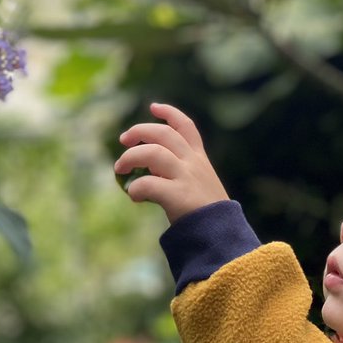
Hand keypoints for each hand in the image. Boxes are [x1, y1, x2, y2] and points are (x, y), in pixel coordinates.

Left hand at [114, 102, 228, 224]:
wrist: (222, 235)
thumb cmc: (209, 215)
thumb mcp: (202, 185)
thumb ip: (181, 173)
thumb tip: (146, 173)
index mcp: (199, 159)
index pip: (186, 126)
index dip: (169, 113)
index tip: (153, 107)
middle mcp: (193, 163)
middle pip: (163, 133)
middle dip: (139, 131)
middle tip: (123, 140)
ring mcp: (185, 177)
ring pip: (152, 153)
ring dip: (130, 158)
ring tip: (120, 169)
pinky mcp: (177, 195)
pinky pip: (148, 184)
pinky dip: (135, 188)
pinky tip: (134, 196)